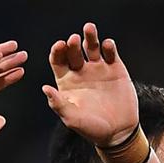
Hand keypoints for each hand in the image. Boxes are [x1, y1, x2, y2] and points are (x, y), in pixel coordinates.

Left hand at [43, 22, 137, 146]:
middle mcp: (81, 72)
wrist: (118, 133)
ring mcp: (99, 70)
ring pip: (92, 48)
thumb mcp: (72, 119)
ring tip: (89, 29)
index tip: (60, 45)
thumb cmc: (92, 128)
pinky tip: (107, 44)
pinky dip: (109, 47)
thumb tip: (45, 89)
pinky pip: (111, 54)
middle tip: (73, 39)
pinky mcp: (116, 70)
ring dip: (90, 37)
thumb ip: (58, 104)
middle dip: (73, 43)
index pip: (58, 60)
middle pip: (74, 51)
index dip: (57, 51)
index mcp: (67, 81)